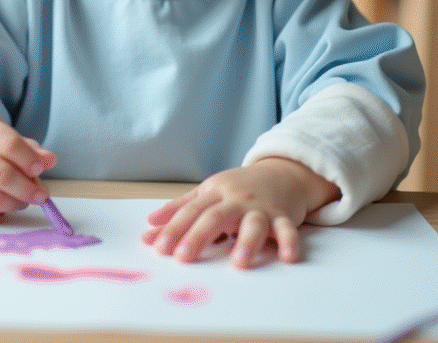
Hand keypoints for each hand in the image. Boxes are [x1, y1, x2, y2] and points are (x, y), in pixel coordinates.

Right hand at [0, 116, 55, 222]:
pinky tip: (2, 205)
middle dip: (27, 188)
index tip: (40, 169)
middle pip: (1, 175)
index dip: (28, 158)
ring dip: (16, 203)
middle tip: (42, 195)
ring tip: (24, 200)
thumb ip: (24, 147)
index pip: (8, 144)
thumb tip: (50, 160)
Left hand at [142, 157, 339, 268]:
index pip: (191, 211)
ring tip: (237, 264)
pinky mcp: (283, 216)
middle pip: (215, 217)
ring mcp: (261, 207)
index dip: (174, 228)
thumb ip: (179, 209)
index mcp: (215, 192)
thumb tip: (149, 226)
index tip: (159, 247)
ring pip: (253, 224)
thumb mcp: (208, 192)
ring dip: (246, 243)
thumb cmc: (239, 187)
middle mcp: (237, 199)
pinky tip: (287, 258)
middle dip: (198, 236)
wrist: (281, 172)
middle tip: (183, 257)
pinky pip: (287, 229)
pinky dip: (289, 242)